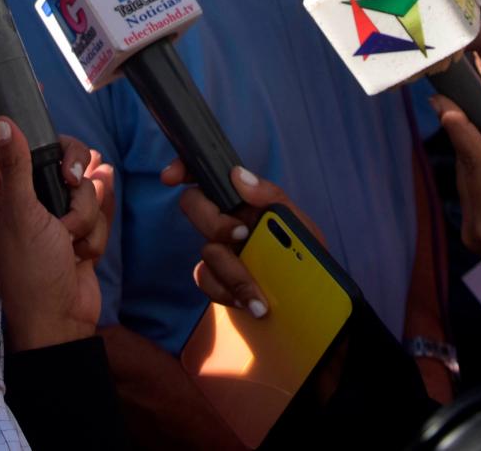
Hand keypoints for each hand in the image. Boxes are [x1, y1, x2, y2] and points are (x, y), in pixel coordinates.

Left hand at [0, 124, 114, 350]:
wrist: (60, 322)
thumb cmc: (30, 273)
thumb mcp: (21, 215)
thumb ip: (16, 167)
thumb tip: (2, 120)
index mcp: (2, 193)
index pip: (29, 147)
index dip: (53, 149)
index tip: (65, 165)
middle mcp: (28, 200)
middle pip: (67, 162)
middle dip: (77, 190)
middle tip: (73, 194)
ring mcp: (55, 216)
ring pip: (88, 189)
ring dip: (86, 218)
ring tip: (70, 244)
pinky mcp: (78, 231)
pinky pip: (100, 212)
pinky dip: (95, 234)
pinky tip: (82, 253)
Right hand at [159, 158, 310, 316]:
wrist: (308, 312)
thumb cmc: (307, 262)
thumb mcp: (299, 227)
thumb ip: (271, 197)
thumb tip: (238, 174)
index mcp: (247, 201)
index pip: (211, 175)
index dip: (186, 169)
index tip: (171, 177)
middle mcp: (229, 220)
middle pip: (194, 205)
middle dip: (215, 223)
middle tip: (241, 236)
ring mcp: (219, 250)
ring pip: (206, 249)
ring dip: (234, 272)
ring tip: (260, 295)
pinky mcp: (215, 279)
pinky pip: (204, 277)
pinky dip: (226, 291)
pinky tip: (249, 303)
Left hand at [434, 98, 480, 320]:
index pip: (476, 167)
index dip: (462, 130)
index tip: (445, 102)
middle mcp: (474, 227)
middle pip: (469, 167)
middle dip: (470, 130)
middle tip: (463, 91)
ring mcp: (473, 229)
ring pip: (472, 174)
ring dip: (479, 145)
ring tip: (479, 108)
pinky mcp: (480, 227)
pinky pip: (479, 184)